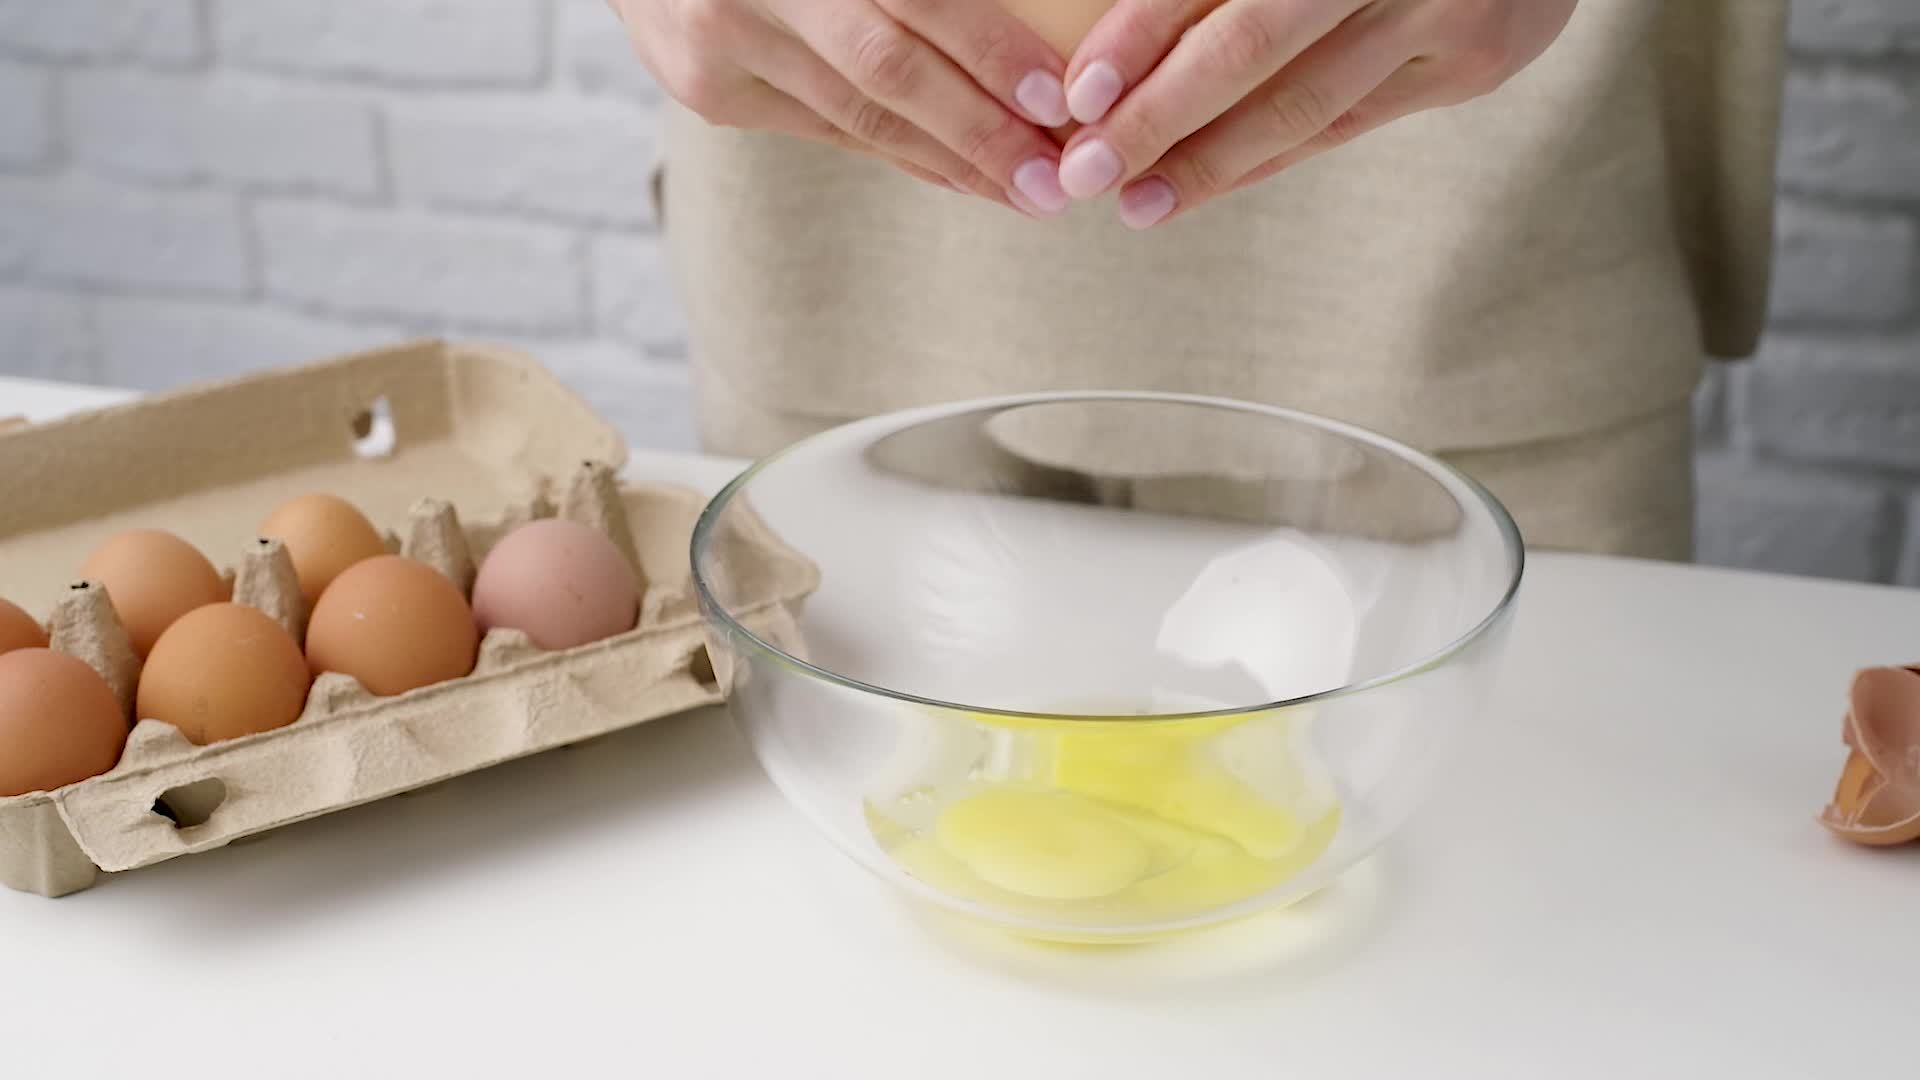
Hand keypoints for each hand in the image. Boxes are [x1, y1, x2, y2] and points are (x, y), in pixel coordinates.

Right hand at [607, 0, 1075, 214]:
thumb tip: (1023, 15)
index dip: (988, 49)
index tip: (1057, 97)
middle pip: (885, 70)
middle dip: (979, 132)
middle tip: (1051, 180)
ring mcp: (719, 43)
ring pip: (858, 115)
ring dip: (950, 159)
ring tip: (1021, 190)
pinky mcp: (708, 92)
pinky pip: (828, 129)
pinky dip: (901, 153)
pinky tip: (959, 176)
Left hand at [1055, 0, 1578, 226]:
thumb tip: (1118, 48)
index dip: (1141, 32)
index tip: (1081, 94)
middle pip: (1254, 43)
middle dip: (1159, 118)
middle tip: (1087, 172)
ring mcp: (1445, 6)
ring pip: (1304, 103)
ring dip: (1207, 162)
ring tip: (1135, 203)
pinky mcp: (1476, 60)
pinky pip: (1346, 125)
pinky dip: (1266, 159)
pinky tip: (1204, 185)